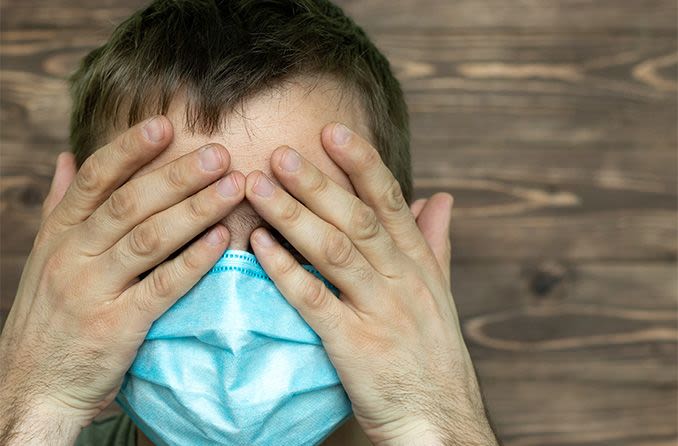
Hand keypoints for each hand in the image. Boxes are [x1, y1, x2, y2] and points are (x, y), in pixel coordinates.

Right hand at [0, 117, 244, 444]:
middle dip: (176, 175)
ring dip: (194, 209)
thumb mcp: (45, 256)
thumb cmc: (49, 316)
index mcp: (59, 233)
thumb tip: (69, 157)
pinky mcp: (116, 326)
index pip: (95, 180)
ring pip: (148, 239)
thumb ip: (62, 205)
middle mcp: (72, 255)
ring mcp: (92, 290)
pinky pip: (161, 286)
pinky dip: (193, 261)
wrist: (33, 386)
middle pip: (129, 203)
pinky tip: (222, 240)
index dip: (130, 149)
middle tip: (219, 153)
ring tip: (233, 187)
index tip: (166, 125)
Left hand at [246, 123, 497, 445]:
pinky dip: (286, 270)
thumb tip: (441, 199)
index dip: (362, 164)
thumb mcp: (440, 294)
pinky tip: (259, 245)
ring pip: (335, 251)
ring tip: (258, 187)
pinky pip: (315, 300)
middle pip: (357, 219)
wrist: (439, 420)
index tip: (333, 131)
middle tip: (280, 152)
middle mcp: (402, 280)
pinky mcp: (354, 345)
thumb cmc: (432, 356)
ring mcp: (379, 312)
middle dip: (318, 183)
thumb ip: (436, 243)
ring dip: (294, 215)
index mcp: (418, 264)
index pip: (390, 202)